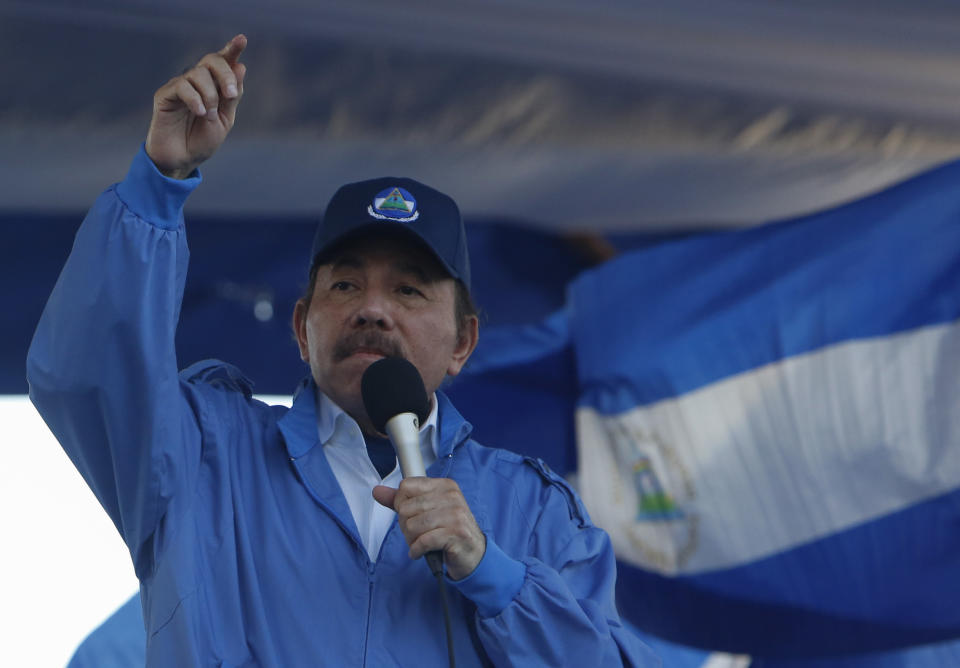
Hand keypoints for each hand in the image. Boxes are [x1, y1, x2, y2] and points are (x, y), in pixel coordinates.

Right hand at [145, 34, 246, 178]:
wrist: (182, 160)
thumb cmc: (202, 140)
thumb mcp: (224, 120)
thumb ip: (232, 96)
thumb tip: (240, 66)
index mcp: (214, 87)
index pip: (223, 62)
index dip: (232, 49)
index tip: (242, 39)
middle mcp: (196, 82)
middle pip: (212, 61)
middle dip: (225, 75)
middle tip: (231, 95)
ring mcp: (180, 86)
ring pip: (198, 74)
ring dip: (210, 95)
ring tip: (208, 116)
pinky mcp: (165, 95)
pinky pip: (182, 86)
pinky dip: (195, 99)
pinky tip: (200, 113)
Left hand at [373, 478, 485, 579]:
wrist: (473, 554)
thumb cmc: (448, 530)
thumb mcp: (426, 511)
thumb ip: (401, 501)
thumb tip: (377, 491)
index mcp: (444, 486)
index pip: (406, 486)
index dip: (401, 504)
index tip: (410, 515)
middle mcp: (451, 496)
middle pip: (406, 508)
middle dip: (405, 526)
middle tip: (416, 534)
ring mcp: (455, 514)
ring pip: (413, 525)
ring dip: (411, 540)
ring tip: (419, 543)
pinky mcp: (456, 533)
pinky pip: (423, 541)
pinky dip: (416, 550)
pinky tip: (420, 552)